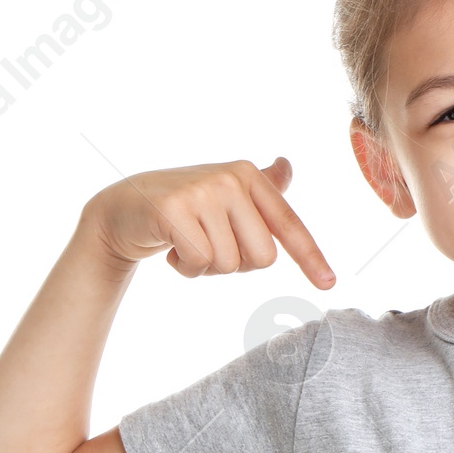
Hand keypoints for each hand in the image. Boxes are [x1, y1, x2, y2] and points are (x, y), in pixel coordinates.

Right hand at [84, 156, 334, 287]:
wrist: (124, 207)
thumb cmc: (183, 207)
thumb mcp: (222, 194)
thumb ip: (259, 187)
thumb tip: (287, 167)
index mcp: (250, 176)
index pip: (288, 225)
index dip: (310, 257)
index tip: (329, 284)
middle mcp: (231, 178)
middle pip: (262, 258)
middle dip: (235, 265)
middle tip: (209, 243)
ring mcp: (202, 191)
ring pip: (229, 264)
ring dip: (207, 268)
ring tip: (187, 242)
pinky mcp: (173, 210)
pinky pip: (200, 263)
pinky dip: (186, 269)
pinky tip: (170, 248)